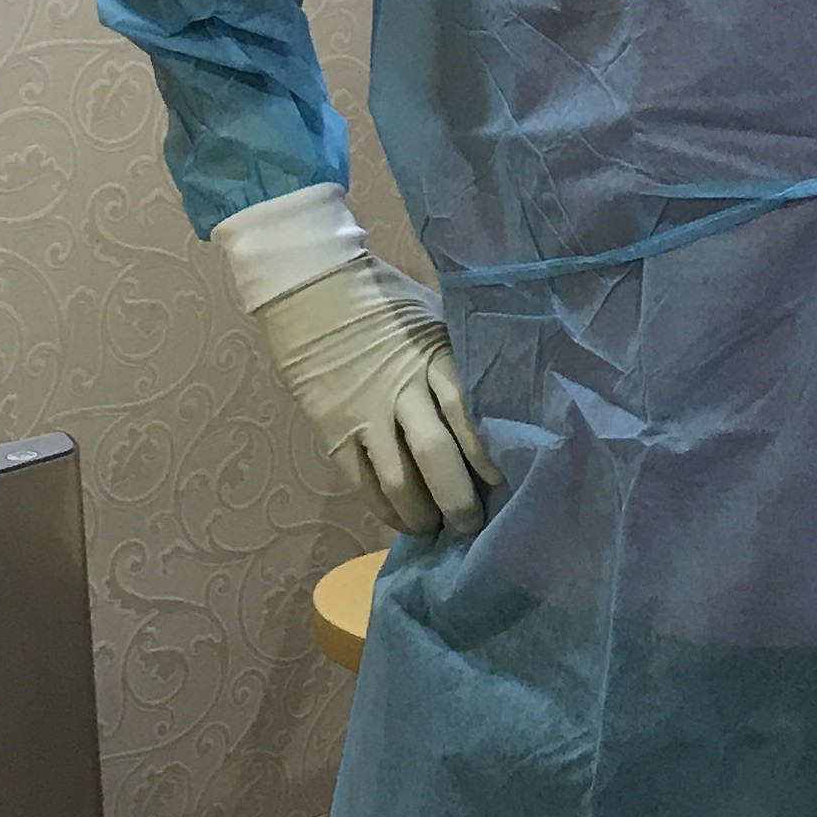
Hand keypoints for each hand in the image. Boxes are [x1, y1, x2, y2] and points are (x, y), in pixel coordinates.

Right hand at [261, 256, 498, 536]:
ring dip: (422, 513)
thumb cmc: (386, 301)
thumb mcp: (435, 318)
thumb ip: (462, 360)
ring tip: (439, 528)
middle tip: (476, 526)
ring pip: (397, 479)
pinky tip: (403, 521)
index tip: (506, 482)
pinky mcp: (332, 430)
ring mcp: (363, 413)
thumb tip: (504, 403)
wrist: (309, 288)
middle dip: (460, 499)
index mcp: (434, 356)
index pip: (468, 413)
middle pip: (435, 454)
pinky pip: (361, 482)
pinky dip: (385, 509)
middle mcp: (400, 389)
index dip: (489, 454)